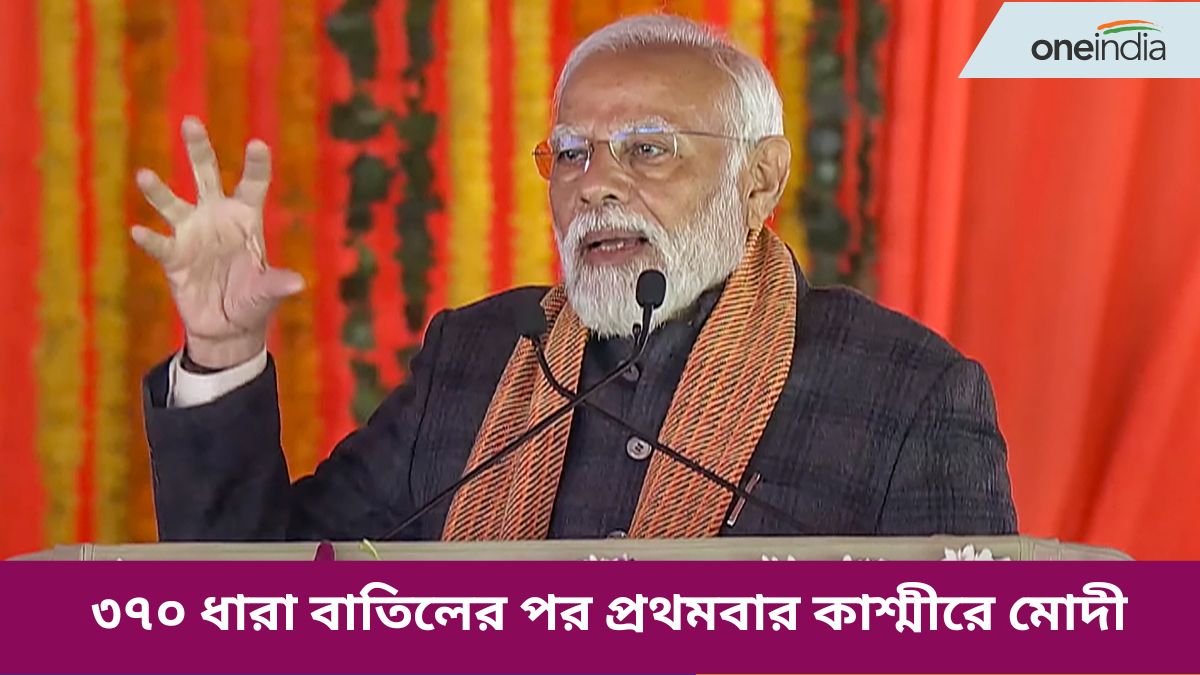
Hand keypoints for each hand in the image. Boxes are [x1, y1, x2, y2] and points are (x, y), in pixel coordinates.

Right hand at [131, 117, 303, 368]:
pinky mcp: (174, 257)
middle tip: (191, 121)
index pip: (253, 185)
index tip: (257, 143)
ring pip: (173, 203)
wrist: (227, 326)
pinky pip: (160, 244)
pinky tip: (139, 231)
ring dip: (159, 191)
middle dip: (199, 149)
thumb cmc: (253, 301)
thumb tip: (297, 283)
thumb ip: (277, 285)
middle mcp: (217, 218)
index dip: (256, 165)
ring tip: (145, 175)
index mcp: (246, 219)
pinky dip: (149, 239)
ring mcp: (192, 234)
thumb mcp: (267, 294)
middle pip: (206, 176)